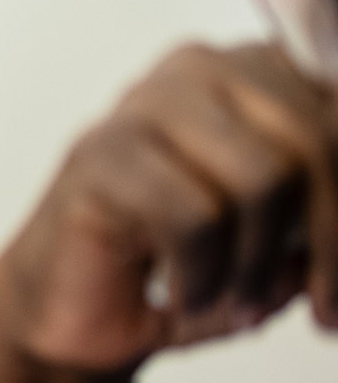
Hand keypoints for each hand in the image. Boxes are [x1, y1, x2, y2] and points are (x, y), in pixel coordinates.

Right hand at [0, 42, 337, 382]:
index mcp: (251, 72)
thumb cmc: (173, 267)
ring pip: (260, 179)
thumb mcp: (279, 240)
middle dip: (329, 239)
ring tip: (237, 303)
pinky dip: (203, 278)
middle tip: (323, 306)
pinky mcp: (99, 156)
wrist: (71, 311)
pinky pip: (194, 219)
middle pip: (312, 141)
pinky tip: (186, 297)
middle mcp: (198, 71)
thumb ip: (324, 219)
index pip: (335, 114)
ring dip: (259, 266)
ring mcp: (141, 108)